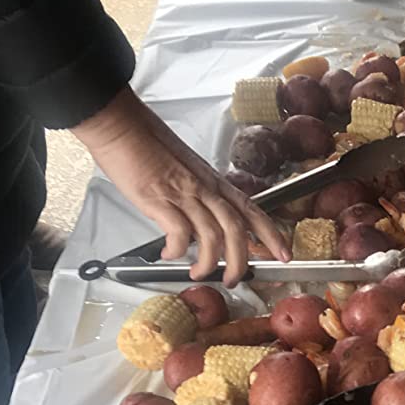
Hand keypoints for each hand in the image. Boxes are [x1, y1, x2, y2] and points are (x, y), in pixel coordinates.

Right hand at [71, 87, 289, 283]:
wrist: (120, 125)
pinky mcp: (159, 200)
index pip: (252, 210)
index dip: (271, 234)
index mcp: (213, 181)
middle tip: (235, 279)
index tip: (284, 253)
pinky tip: (169, 255)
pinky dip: (177, 251)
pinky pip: (179, 234)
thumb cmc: (146, 143)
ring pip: (212, 236)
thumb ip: (196, 195)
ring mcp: (183, 193)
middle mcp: (204, 188)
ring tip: (198, 273)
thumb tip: (197, 221)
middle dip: (241, 260)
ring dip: (208, 262)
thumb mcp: (185, 169)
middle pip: (236, 229)